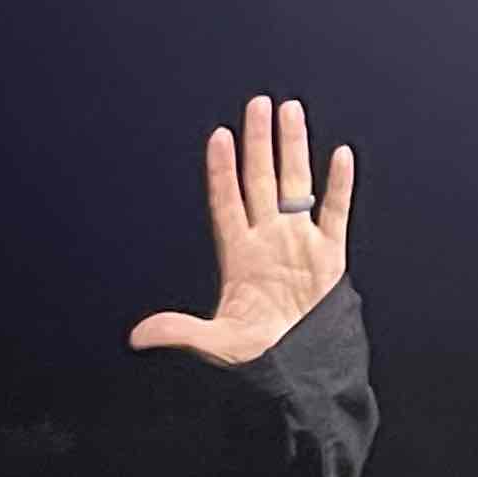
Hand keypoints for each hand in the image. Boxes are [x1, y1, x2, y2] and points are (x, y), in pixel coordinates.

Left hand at [128, 96, 354, 366]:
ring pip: (296, 184)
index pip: (227, 203)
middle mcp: (268, 241)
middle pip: (261, 181)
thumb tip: (137, 338)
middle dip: (259, 143)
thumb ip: (179, 333)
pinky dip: (339, 186)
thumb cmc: (255, 358)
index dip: (222, 172)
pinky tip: (340, 155)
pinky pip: (335, 213)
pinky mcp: (330, 256)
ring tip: (290, 111)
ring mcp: (299, 245)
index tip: (219, 137)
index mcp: (239, 257)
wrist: (298, 371)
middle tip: (258, 104)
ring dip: (294, 149)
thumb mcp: (213, 344)